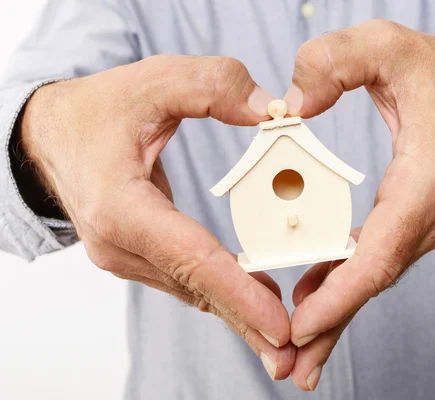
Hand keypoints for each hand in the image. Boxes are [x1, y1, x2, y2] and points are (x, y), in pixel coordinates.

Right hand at [20, 55, 295, 379]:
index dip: (237, 293)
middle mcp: (120, 244)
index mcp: (121, 207)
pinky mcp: (135, 256)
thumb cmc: (100, 110)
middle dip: (246, 323)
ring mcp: (125, 256)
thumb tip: (270, 111)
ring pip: (193, 290)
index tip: (278, 325)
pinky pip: (186, 280)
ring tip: (282, 339)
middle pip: (197, 289)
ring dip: (237, 314)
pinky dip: (221, 295)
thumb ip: (213, 86)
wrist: (53, 135)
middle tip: (290, 360)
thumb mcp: (155, 80)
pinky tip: (253, 305)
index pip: (191, 258)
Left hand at [283, 20, 434, 389]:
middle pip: (374, 282)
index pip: (380, 253)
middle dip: (332, 325)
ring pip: (376, 279)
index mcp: (427, 181)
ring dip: (337, 314)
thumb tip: (291, 104)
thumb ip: (335, 62)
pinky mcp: (420, 224)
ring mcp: (430, 225)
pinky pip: (379, 262)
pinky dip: (348, 286)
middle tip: (291, 367)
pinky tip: (318, 302)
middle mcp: (432, 216)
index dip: (340, 294)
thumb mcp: (389, 45)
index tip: (302, 326)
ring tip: (297, 350)